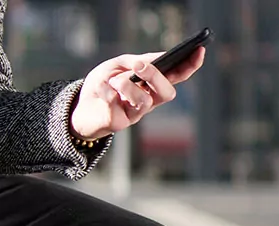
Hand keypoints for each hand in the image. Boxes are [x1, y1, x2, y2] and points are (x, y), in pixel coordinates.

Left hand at [70, 46, 206, 140]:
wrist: (79, 106)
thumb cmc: (102, 85)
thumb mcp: (116, 66)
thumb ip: (134, 62)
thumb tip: (149, 62)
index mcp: (152, 84)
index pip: (176, 76)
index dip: (190, 65)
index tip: (199, 50)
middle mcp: (149, 100)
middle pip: (167, 93)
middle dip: (156, 77)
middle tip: (140, 66)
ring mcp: (135, 114)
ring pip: (145, 102)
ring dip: (128, 85)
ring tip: (113, 80)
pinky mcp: (118, 123)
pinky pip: (117, 107)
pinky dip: (107, 93)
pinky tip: (102, 89)